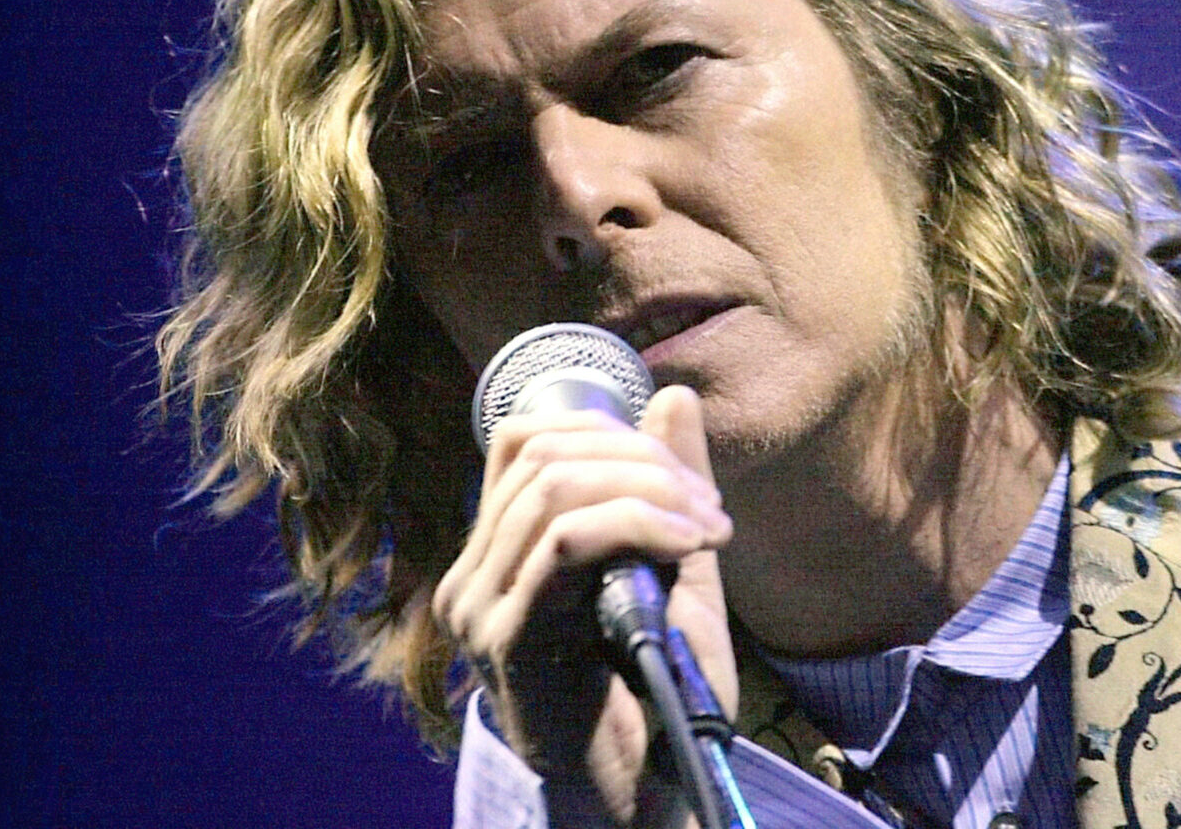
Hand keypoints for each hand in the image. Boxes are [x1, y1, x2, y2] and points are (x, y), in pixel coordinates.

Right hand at [433, 384, 737, 825]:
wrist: (642, 784)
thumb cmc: (652, 687)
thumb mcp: (670, 567)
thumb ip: (666, 488)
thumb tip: (672, 396)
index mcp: (499, 553)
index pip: (522, 441)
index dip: (604, 430)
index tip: (680, 474)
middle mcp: (472, 575)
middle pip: (542, 457)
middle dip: (641, 463)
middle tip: (709, 507)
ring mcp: (478, 607)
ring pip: (552, 493)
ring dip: (648, 494)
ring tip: (707, 528)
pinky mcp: (503, 639)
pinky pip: (564, 545)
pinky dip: (636, 526)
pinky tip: (687, 545)